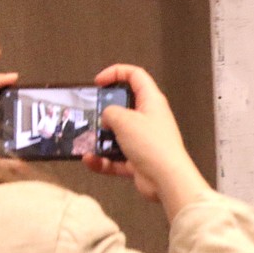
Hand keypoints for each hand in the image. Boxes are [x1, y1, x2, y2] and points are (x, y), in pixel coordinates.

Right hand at [82, 64, 211, 219]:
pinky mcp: (138, 159)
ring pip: (116, 134)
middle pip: (123, 106)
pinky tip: (91, 160)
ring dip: (100, 138)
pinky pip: (115, 157)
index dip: (116, 73)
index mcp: (151, 101)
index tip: (98, 82)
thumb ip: (110, 112)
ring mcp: (144, 140)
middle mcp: (149, 119)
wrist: (166, 179)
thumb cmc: (154, 146)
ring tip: (87, 141)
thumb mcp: (124, 119)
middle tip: (91, 113)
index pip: (135, 76)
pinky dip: (102, 160)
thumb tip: (106, 117)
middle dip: (104, 110)